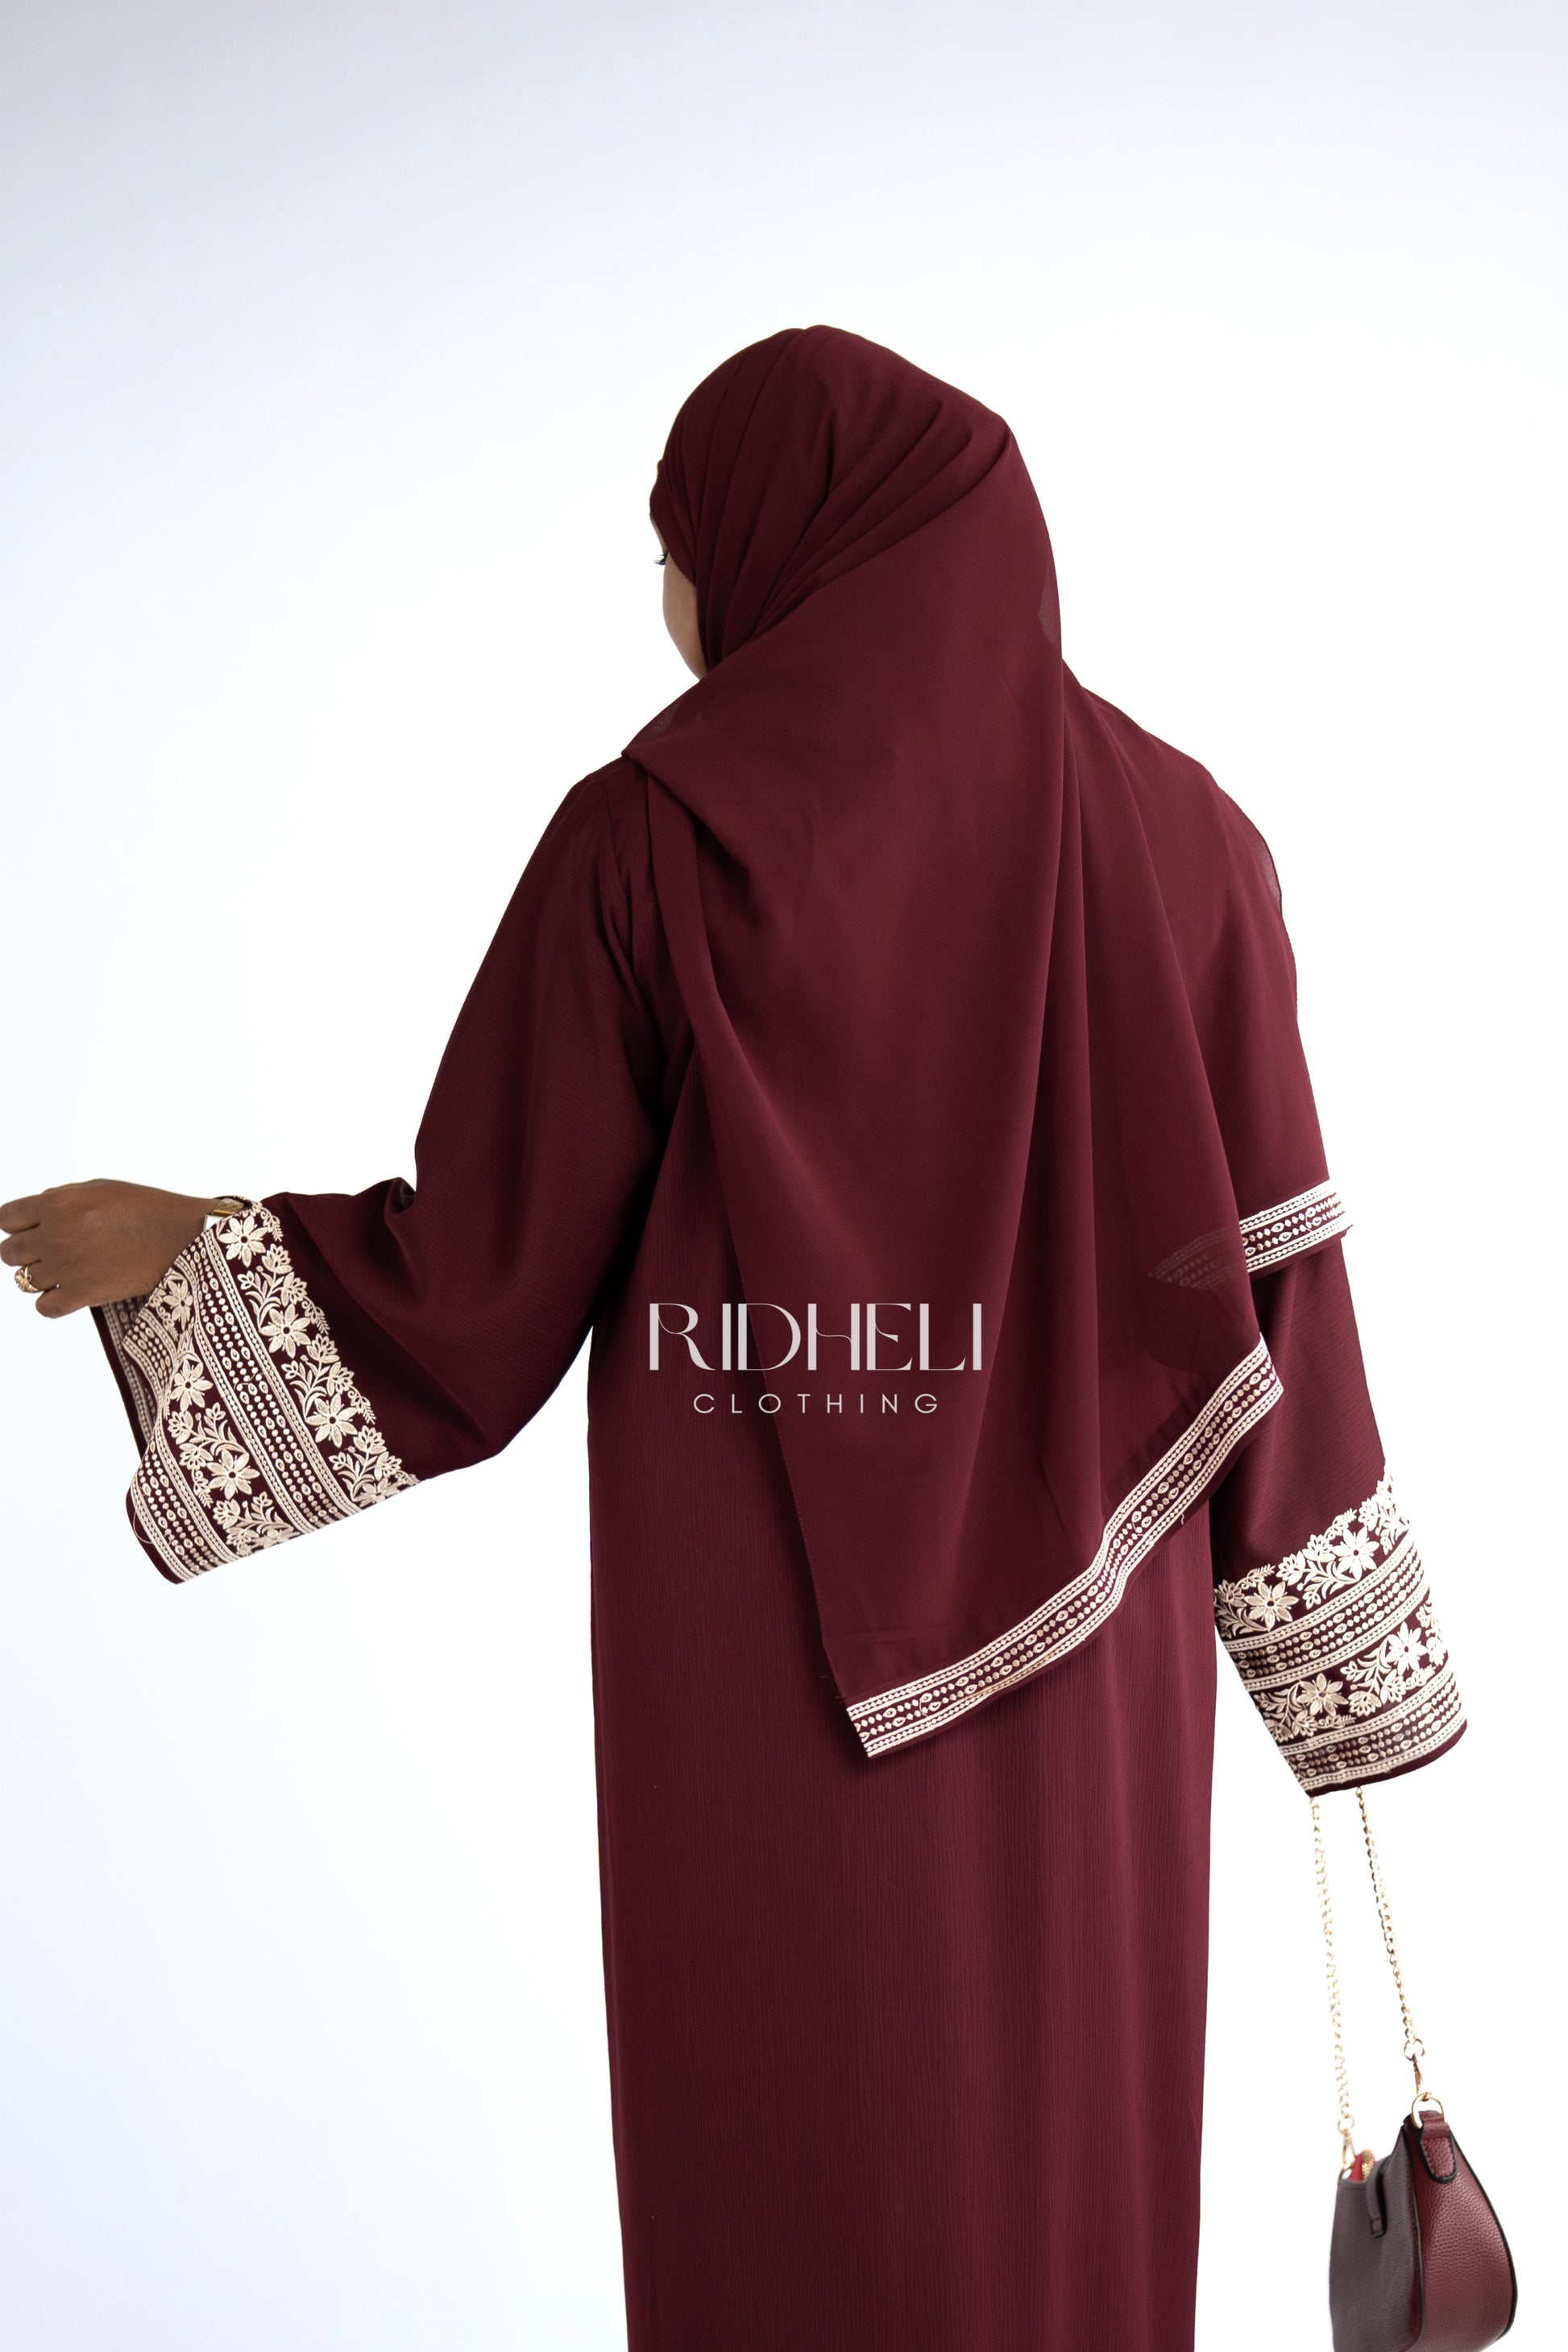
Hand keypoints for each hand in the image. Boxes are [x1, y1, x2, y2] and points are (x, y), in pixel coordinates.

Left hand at [0, 1180, 237, 1318]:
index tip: (27, 1231)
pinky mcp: (82, 1294)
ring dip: (40, 1277)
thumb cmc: (146, 1208)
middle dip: (26, 1253)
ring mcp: (65, 1266)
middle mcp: (53, 1235)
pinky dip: (51, 1303)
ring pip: (23, 1281)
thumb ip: (60, 1199)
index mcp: (56, 1204)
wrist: (180, 1235)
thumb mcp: (98, 1189)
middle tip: (50, 1253)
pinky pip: (44, 1308)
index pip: (6, 1219)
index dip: (16, 1226)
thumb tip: (36, 1213)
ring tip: (65, 1272)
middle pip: (10, 1253)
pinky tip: (67, 1294)